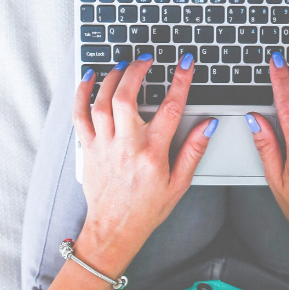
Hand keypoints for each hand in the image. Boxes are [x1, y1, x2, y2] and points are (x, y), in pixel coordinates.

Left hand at [72, 54, 215, 272]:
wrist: (113, 230)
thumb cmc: (147, 208)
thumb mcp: (180, 183)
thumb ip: (194, 150)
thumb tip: (209, 124)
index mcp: (152, 152)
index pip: (170, 108)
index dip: (180, 81)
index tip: (185, 63)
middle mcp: (126, 145)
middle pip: (126, 97)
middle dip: (137, 71)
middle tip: (147, 59)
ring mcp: (104, 145)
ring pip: (102, 102)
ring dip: (112, 77)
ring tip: (124, 65)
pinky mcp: (88, 148)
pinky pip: (80, 115)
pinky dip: (83, 93)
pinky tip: (90, 77)